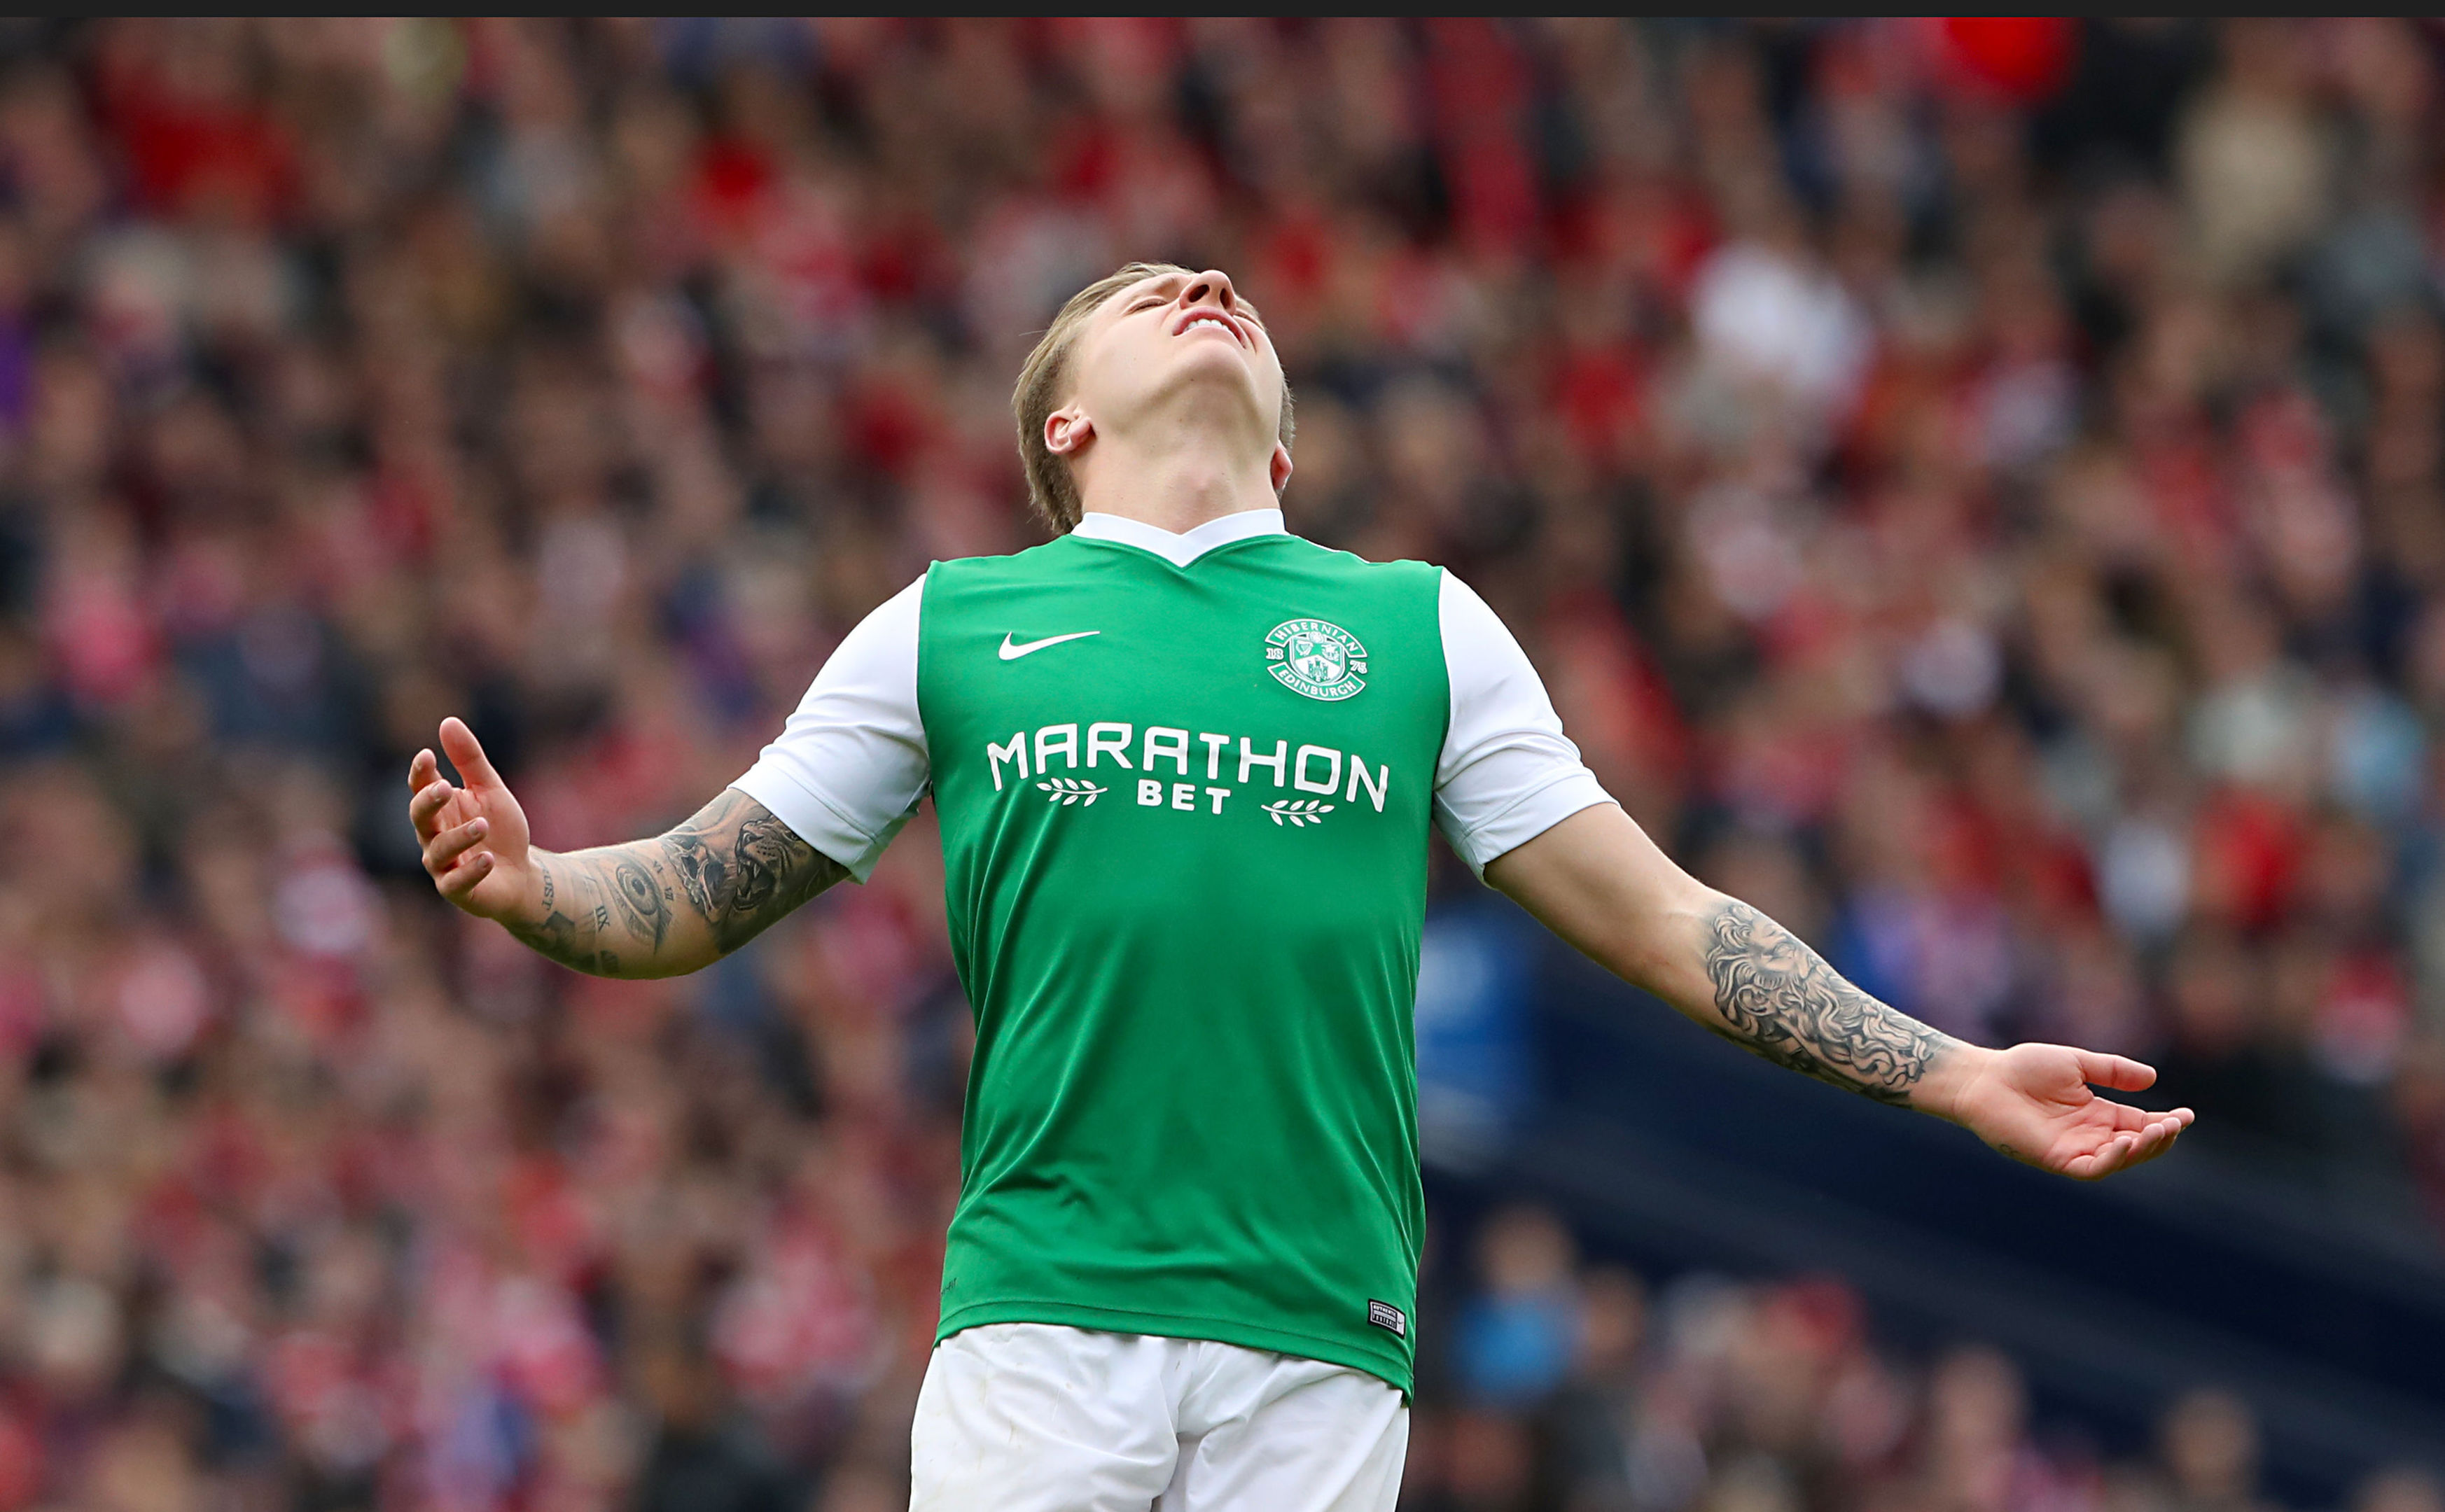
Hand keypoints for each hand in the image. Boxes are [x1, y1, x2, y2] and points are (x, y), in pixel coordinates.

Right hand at [408, 717, 536, 921]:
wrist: (521, 874)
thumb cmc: (500, 829)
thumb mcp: (490, 790)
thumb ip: (469, 760)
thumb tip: (447, 721)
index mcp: (439, 810)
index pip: (420, 789)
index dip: (420, 773)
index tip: (426, 755)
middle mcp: (433, 836)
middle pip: (420, 818)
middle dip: (429, 802)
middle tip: (445, 787)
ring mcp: (443, 866)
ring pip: (438, 851)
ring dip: (459, 837)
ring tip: (481, 823)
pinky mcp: (458, 891)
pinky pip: (457, 883)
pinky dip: (471, 870)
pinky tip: (487, 858)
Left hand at [1935, 1043, 2194, 1179]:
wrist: (1985, 1078)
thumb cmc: (2023, 1068)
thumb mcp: (2076, 1064)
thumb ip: (2112, 1071)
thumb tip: (2153, 1078)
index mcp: (2097, 1114)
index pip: (2140, 1123)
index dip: (2165, 1122)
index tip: (2187, 1115)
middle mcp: (2090, 1135)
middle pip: (2137, 1145)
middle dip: (2160, 1137)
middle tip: (2176, 1123)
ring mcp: (2075, 1149)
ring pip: (2120, 1160)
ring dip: (2144, 1148)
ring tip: (2158, 1130)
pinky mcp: (2057, 1159)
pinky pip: (2093, 1168)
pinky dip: (2114, 1159)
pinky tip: (2127, 1142)